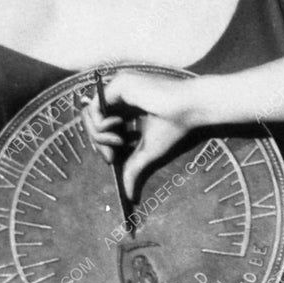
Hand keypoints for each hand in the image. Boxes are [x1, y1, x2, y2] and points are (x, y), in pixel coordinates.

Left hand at [81, 70, 199, 197]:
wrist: (193, 110)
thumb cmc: (177, 128)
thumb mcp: (148, 152)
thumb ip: (134, 169)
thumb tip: (130, 198)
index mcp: (129, 108)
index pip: (103, 127)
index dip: (103, 145)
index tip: (113, 161)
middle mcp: (122, 96)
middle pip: (93, 121)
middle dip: (98, 144)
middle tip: (111, 159)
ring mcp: (119, 88)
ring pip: (90, 116)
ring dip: (99, 137)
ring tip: (118, 145)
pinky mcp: (118, 84)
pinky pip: (94, 109)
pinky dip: (100, 126)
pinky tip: (118, 132)